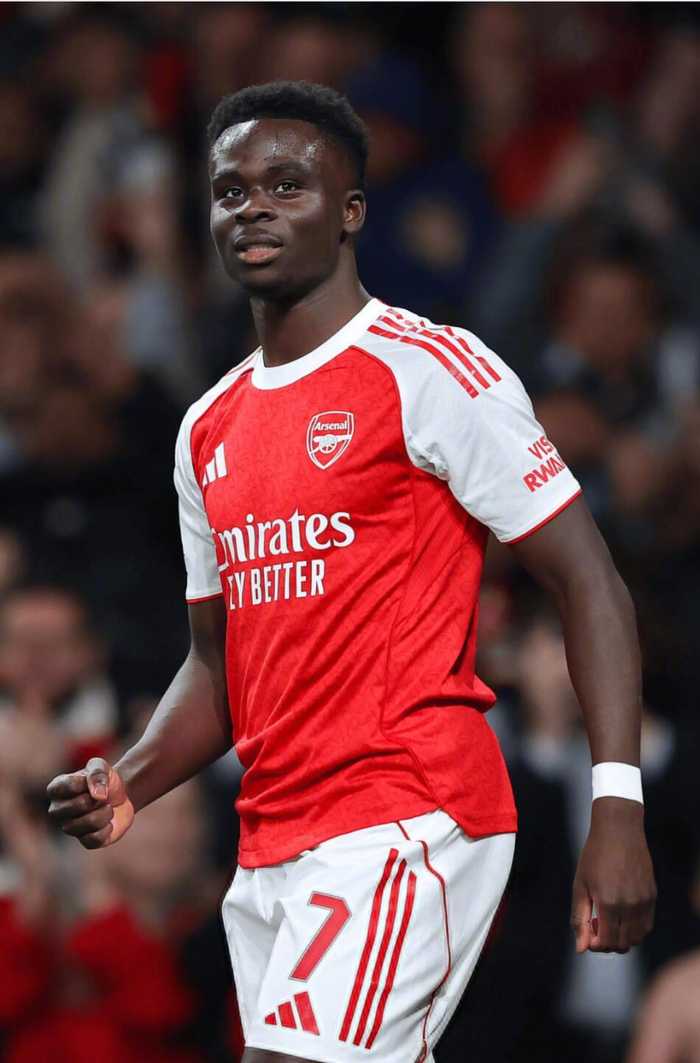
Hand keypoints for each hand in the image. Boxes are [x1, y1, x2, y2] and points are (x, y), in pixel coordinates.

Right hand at [46, 757, 133, 849]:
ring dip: (106, 813)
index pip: (66, 787)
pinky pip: (95, 839)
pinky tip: (108, 822)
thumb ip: (97, 773)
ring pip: (89, 823)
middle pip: (77, 806)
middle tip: (102, 797)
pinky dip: (108, 828)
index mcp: (55, 789)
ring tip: (107, 808)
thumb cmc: (104, 780)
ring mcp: (69, 828)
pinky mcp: (85, 841)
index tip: (93, 780)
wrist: (121, 796)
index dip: (85, 783)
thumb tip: (97, 795)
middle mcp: (57, 810)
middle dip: (97, 799)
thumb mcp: (100, 766)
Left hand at [571, 798, 655, 952]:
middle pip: (623, 944)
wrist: (618, 830)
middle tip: (595, 927)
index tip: (587, 935)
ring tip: (608, 921)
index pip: (607, 942)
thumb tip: (580, 949)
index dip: (595, 945)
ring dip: (622, 938)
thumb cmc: (594, 855)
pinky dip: (634, 928)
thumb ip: (579, 918)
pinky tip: (621, 915)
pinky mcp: (652, 895)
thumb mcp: (580, 885)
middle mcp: (630, 905)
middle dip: (607, 943)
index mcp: (609, 902)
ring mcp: (644, 900)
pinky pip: (646, 924)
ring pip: (637, 937)